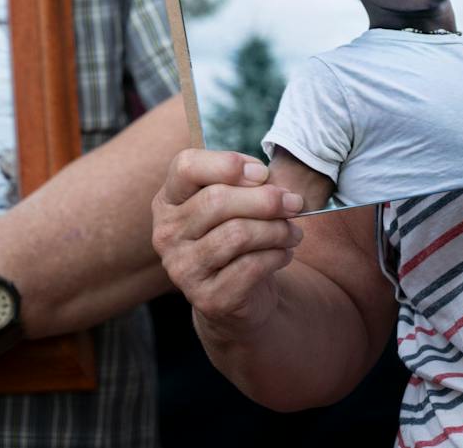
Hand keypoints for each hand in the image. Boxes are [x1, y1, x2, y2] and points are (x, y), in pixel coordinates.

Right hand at [151, 150, 303, 341]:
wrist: (238, 295)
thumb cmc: (235, 235)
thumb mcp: (233, 202)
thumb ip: (244, 184)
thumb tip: (266, 180)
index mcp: (168, 201)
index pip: (186, 167)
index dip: (227, 164)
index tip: (262, 173)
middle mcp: (167, 234)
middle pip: (216, 200)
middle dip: (265, 199)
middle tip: (294, 203)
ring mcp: (183, 269)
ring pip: (237, 234)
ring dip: (276, 230)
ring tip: (293, 232)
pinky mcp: (208, 299)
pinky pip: (249, 267)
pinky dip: (275, 255)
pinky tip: (284, 253)